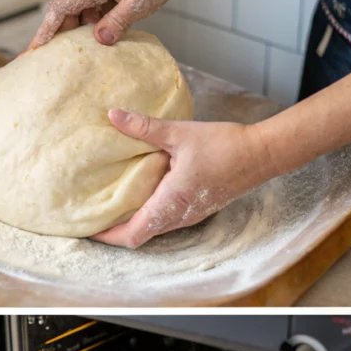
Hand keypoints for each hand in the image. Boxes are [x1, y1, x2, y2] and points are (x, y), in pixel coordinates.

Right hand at [28, 0, 196, 49]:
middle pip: (68, 12)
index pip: (60, 7)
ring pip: (81, 13)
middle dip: (64, 36)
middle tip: (62, 60)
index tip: (35, 50)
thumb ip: (119, 20)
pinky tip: (104, 39)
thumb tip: (100, 40)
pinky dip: (96, 25)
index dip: (46, 30)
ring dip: (84, 32)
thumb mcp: (141, 0)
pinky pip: (94, 10)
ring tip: (88, 53)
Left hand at [92, 109, 278, 247]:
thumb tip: (113, 114)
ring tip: (109, 205)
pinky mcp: (197, 208)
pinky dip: (147, 213)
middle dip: (113, 230)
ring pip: (152, 228)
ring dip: (131, 221)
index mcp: (170, 203)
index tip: (86, 227)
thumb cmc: (226, 145)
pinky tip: (138, 194)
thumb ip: (145, 127)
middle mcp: (179, 216)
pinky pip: (165, 219)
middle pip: (139, 235)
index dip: (107, 236)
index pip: (132, 235)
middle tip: (91, 214)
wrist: (264, 153)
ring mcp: (190, 215)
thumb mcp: (180, 133)